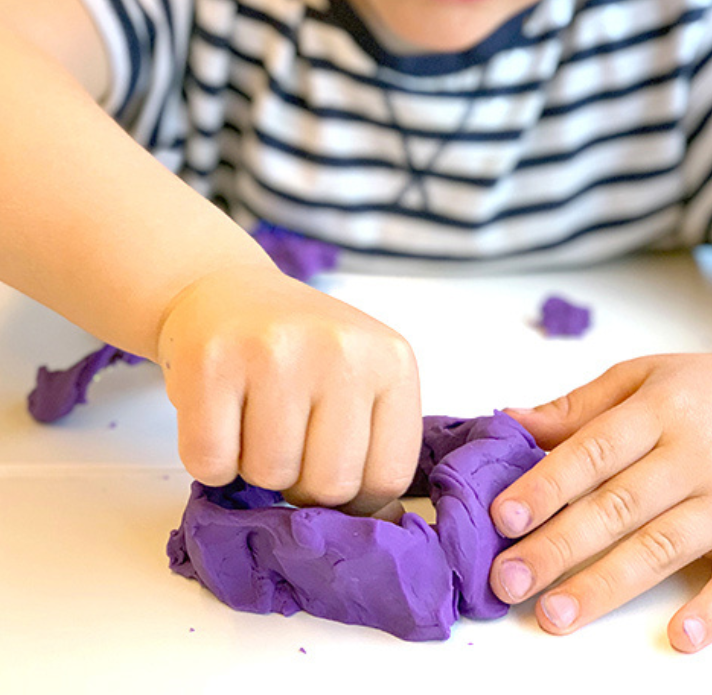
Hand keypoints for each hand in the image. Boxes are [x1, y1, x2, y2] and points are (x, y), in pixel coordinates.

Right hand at [156, 264, 421, 514]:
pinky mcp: (213, 360)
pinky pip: (211, 462)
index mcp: (391, 360)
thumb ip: (376, 446)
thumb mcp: (360, 380)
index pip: (389, 477)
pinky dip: (210, 458)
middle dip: (300, 482)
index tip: (330, 468)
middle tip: (286, 437)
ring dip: (253, 466)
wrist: (227, 294)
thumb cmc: (299, 349)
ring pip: (269, 476)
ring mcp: (276, 350)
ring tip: (253, 417)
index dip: (354, 495)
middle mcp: (341, 350)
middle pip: (329, 485)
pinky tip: (220, 414)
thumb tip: (381, 527)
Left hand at [489, 350, 711, 650]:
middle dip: (558, 546)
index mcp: (659, 411)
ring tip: (556, 613)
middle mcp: (695, 455)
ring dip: (607, 585)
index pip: (594, 451)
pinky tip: (680, 636)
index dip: (547, 485)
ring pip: (663, 546)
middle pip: (618, 505)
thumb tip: (510, 421)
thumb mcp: (641, 378)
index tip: (504, 516)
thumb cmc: (705, 390)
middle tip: (509, 579)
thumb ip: (577, 406)